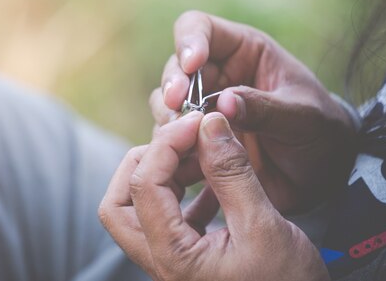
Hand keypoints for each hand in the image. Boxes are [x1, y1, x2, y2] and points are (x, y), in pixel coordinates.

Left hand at [99, 112, 330, 280]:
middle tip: (181, 140)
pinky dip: (187, 193)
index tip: (197, 122)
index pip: (144, 185)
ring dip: (168, 174)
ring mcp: (173, 263)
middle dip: (144, 162)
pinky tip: (219, 181)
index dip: (167, 144)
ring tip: (207, 155)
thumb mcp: (264, 226)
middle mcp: (163, 262)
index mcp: (173, 257)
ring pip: (141, 210)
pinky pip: (171, 219)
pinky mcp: (189, 260)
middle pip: (120, 203)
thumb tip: (209, 124)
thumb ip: (232, 173)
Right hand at [149, 11, 355, 211]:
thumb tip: (224, 102)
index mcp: (244, 52)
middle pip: (175, 68)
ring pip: (166, 103)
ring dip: (169, 119)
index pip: (200, 28)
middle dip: (173, 87)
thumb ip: (266, 109)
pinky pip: (172, 137)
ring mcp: (204, 108)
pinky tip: (184, 160)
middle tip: (178, 109)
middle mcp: (217, 75)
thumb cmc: (321, 132)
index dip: (189, 42)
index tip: (191, 66)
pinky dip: (173, 147)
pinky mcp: (198, 139)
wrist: (324, 175)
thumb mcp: (303, 118)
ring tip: (185, 138)